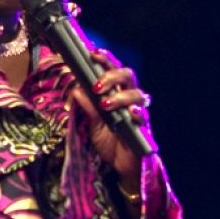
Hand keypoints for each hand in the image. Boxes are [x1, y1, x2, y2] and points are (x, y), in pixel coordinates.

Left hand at [69, 49, 153, 190]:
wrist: (121, 165)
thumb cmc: (110, 140)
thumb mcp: (93, 124)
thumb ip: (87, 106)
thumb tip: (76, 89)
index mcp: (116, 92)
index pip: (113, 69)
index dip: (105, 59)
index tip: (92, 53)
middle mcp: (129, 99)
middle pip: (128, 76)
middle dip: (112, 75)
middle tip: (96, 85)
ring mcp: (138, 112)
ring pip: (137, 94)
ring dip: (120, 96)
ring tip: (104, 103)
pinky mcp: (143, 128)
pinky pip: (143, 117)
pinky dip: (136, 113)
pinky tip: (129, 113)